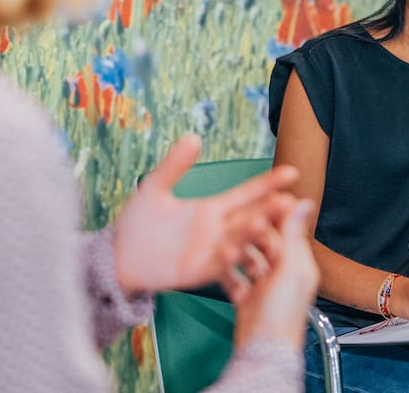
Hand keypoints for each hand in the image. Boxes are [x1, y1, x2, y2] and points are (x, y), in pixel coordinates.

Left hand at [112, 134, 299, 298]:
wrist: (117, 257)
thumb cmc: (137, 224)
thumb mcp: (155, 188)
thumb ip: (175, 165)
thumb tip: (193, 136)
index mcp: (211, 210)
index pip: (246, 194)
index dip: (268, 184)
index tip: (291, 172)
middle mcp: (217, 231)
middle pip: (250, 217)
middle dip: (271, 209)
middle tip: (291, 200)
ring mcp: (210, 252)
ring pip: (238, 241)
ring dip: (253, 233)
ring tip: (266, 222)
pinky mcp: (198, 272)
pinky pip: (219, 266)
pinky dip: (229, 258)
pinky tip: (237, 248)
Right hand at [233, 198, 318, 348]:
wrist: (263, 352)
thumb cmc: (281, 315)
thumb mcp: (289, 269)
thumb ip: (293, 235)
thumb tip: (304, 202)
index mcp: (299, 264)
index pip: (287, 230)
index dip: (275, 212)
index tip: (263, 194)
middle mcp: (283, 273)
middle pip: (265, 243)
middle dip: (251, 231)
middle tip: (236, 216)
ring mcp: (264, 287)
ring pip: (248, 260)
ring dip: (236, 250)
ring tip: (223, 241)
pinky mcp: (247, 299)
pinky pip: (235, 279)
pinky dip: (227, 272)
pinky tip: (216, 263)